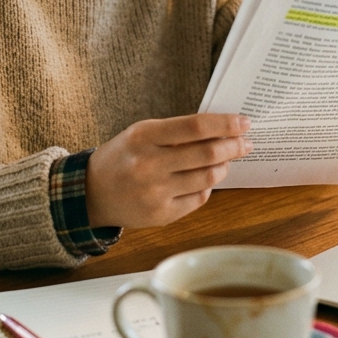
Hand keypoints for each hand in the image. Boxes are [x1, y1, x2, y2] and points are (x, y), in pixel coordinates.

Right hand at [85, 114, 251, 228]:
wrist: (92, 192)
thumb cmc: (123, 156)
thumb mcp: (142, 133)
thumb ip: (177, 131)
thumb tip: (221, 129)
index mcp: (144, 137)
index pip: (196, 127)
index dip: (225, 124)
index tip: (244, 122)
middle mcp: (149, 165)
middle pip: (207, 154)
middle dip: (234, 146)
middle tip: (245, 142)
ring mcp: (155, 193)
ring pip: (208, 178)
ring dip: (225, 166)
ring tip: (227, 159)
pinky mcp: (161, 215)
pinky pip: (199, 198)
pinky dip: (208, 186)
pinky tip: (206, 178)